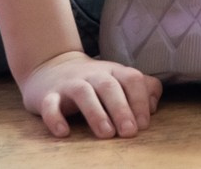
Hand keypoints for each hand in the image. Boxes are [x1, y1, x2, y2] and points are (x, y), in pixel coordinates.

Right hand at [18, 50, 161, 139]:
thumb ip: (142, 88)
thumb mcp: (119, 79)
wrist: (51, 67)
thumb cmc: (94, 81)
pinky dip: (55, 118)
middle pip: (109, 86)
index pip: (131, 79)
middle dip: (121, 109)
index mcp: (113, 71)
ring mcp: (69, 84)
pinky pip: (50, 105)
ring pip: (83, 93)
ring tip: (106, 134)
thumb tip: (152, 107)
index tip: (144, 124)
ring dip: (96, 113)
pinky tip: (64, 132)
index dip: (140, 100)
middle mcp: (93, 75)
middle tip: (129, 132)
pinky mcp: (48, 95)